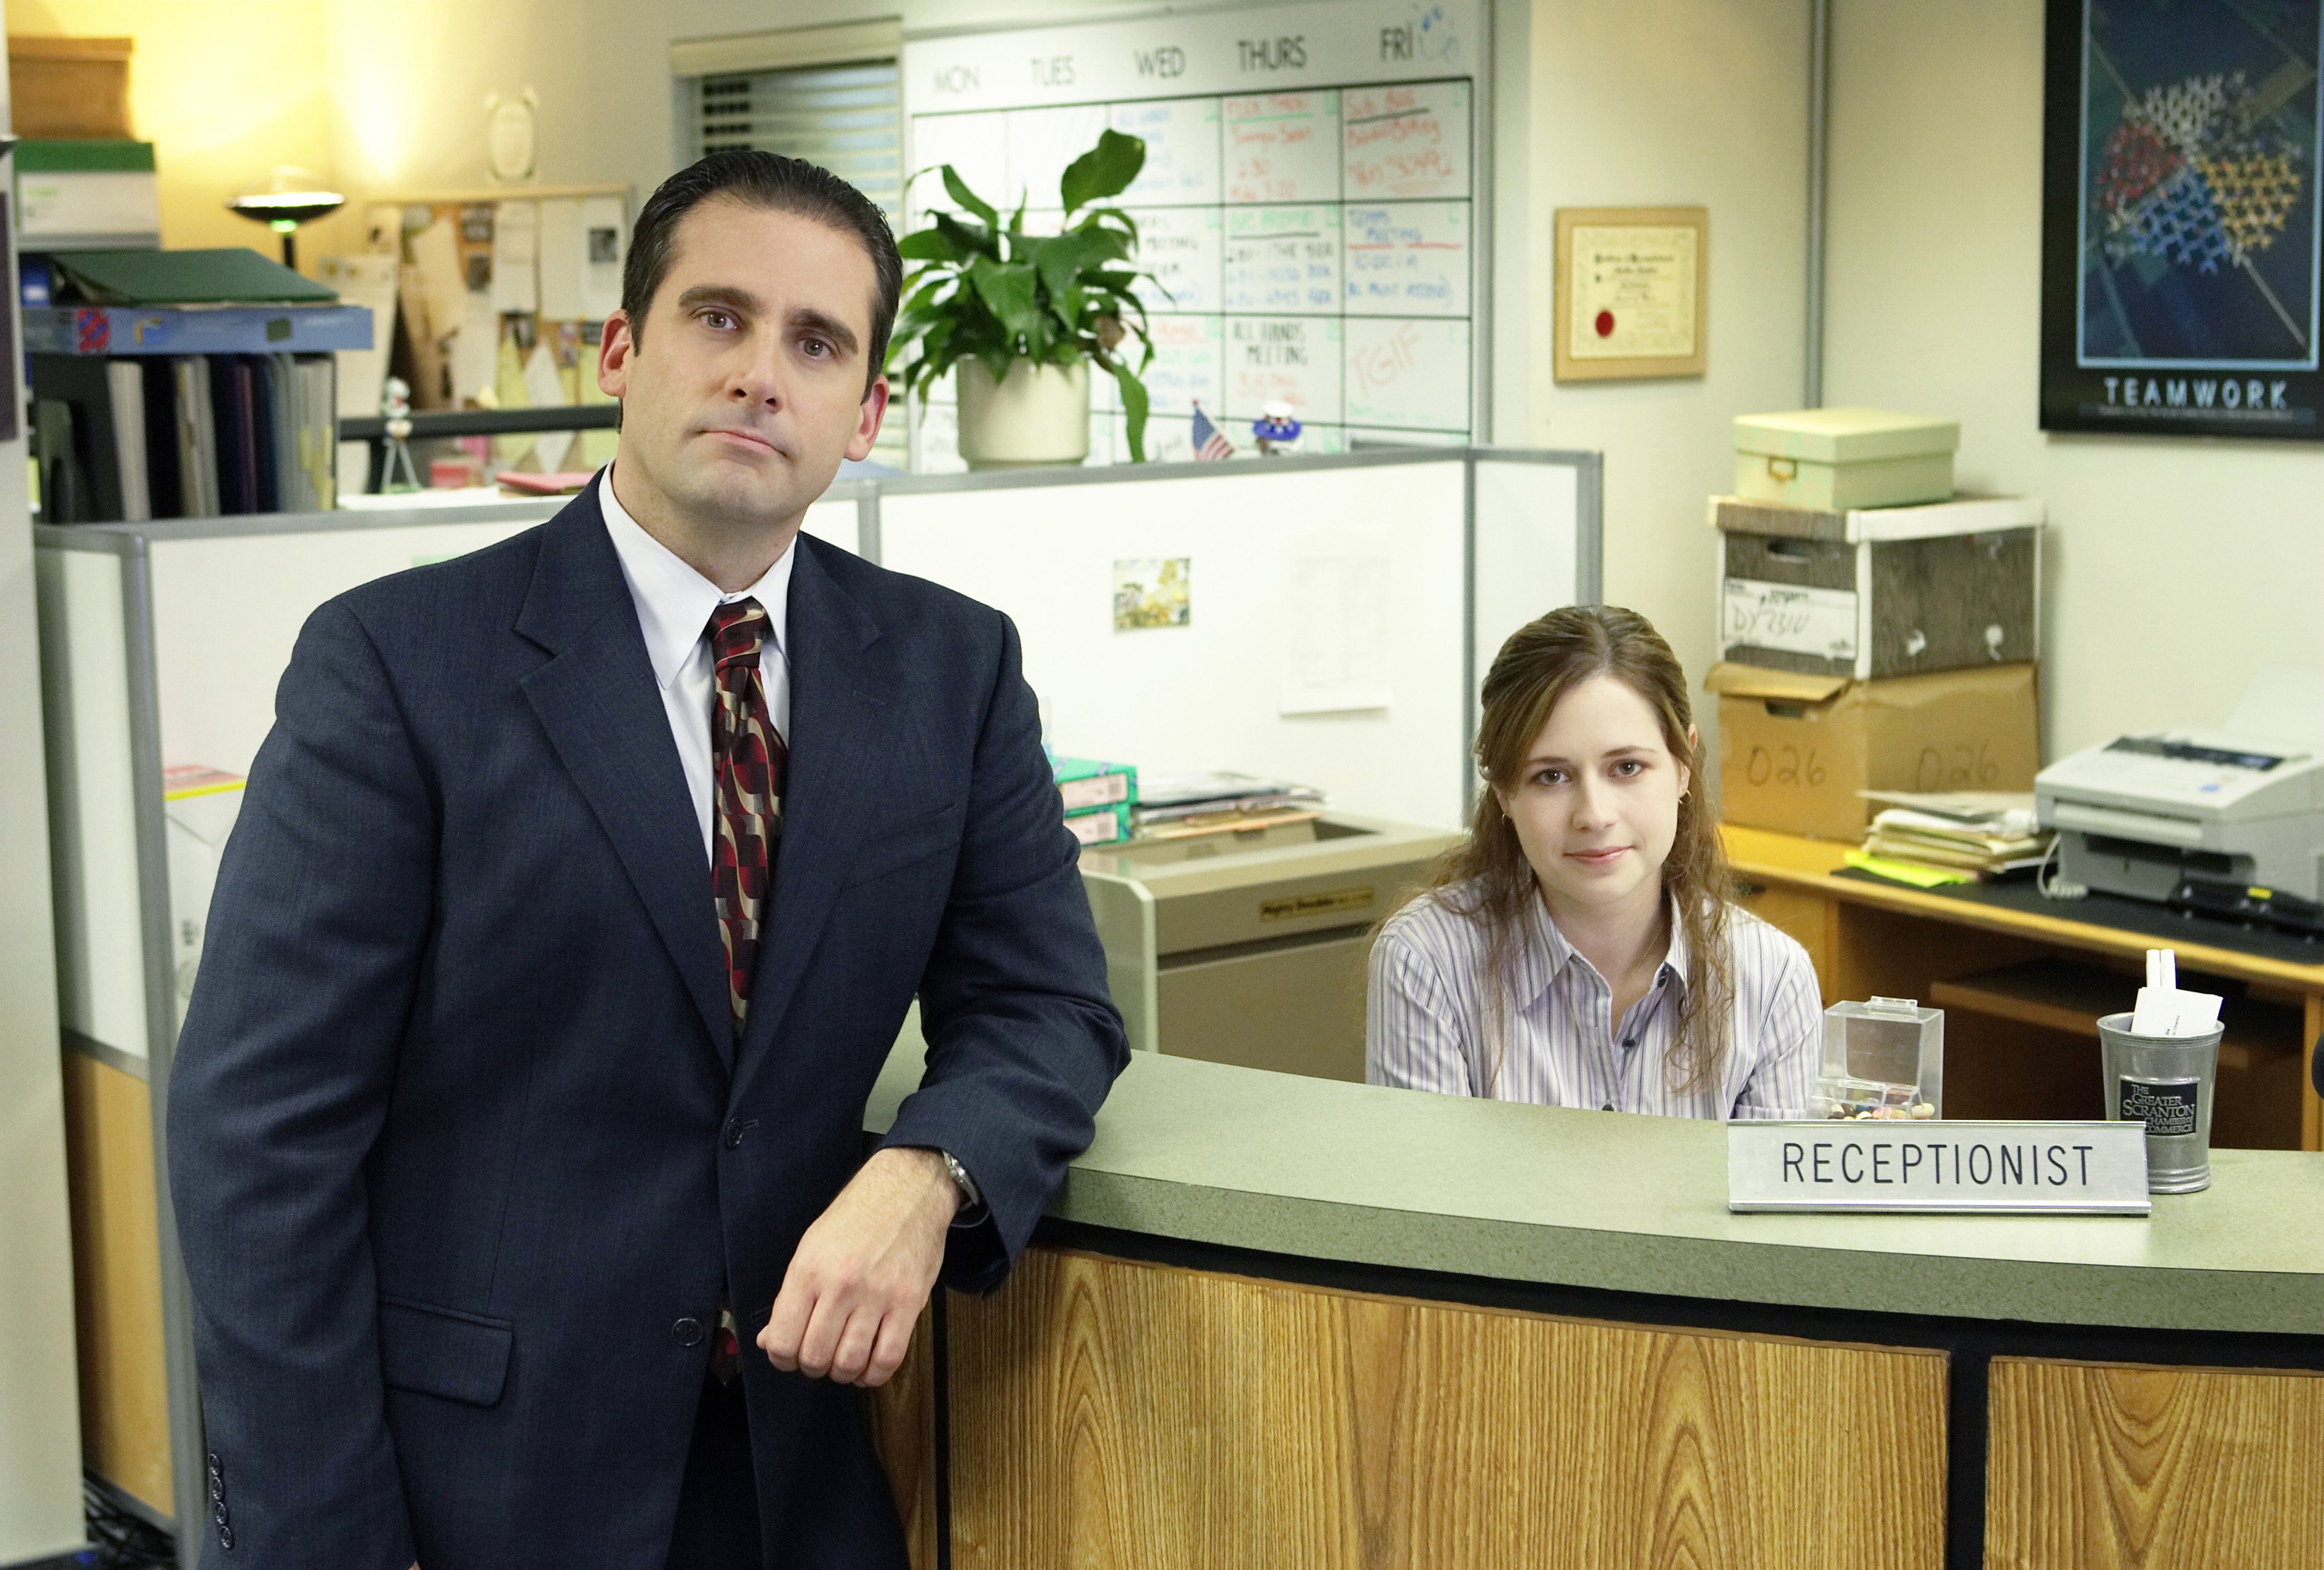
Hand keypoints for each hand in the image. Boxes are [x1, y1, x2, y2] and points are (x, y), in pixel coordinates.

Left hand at [758, 1147, 956, 1386]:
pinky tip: (868, 1366)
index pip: (783, 1341)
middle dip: (813, 1367)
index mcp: (807, 1270)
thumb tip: (769, 1341)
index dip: (782, 1359)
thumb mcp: (810, 1249)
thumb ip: (790, 1297)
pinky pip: (888, 1358)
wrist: (906, 1191)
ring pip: (850, 1363)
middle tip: (820, 1356)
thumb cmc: (855, 1219)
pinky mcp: (909, 1302)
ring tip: (844, 1361)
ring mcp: (877, 1295)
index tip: (790, 1356)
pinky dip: (874, 1374)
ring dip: (843, 1373)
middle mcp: (840, 1285)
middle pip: (815, 1358)